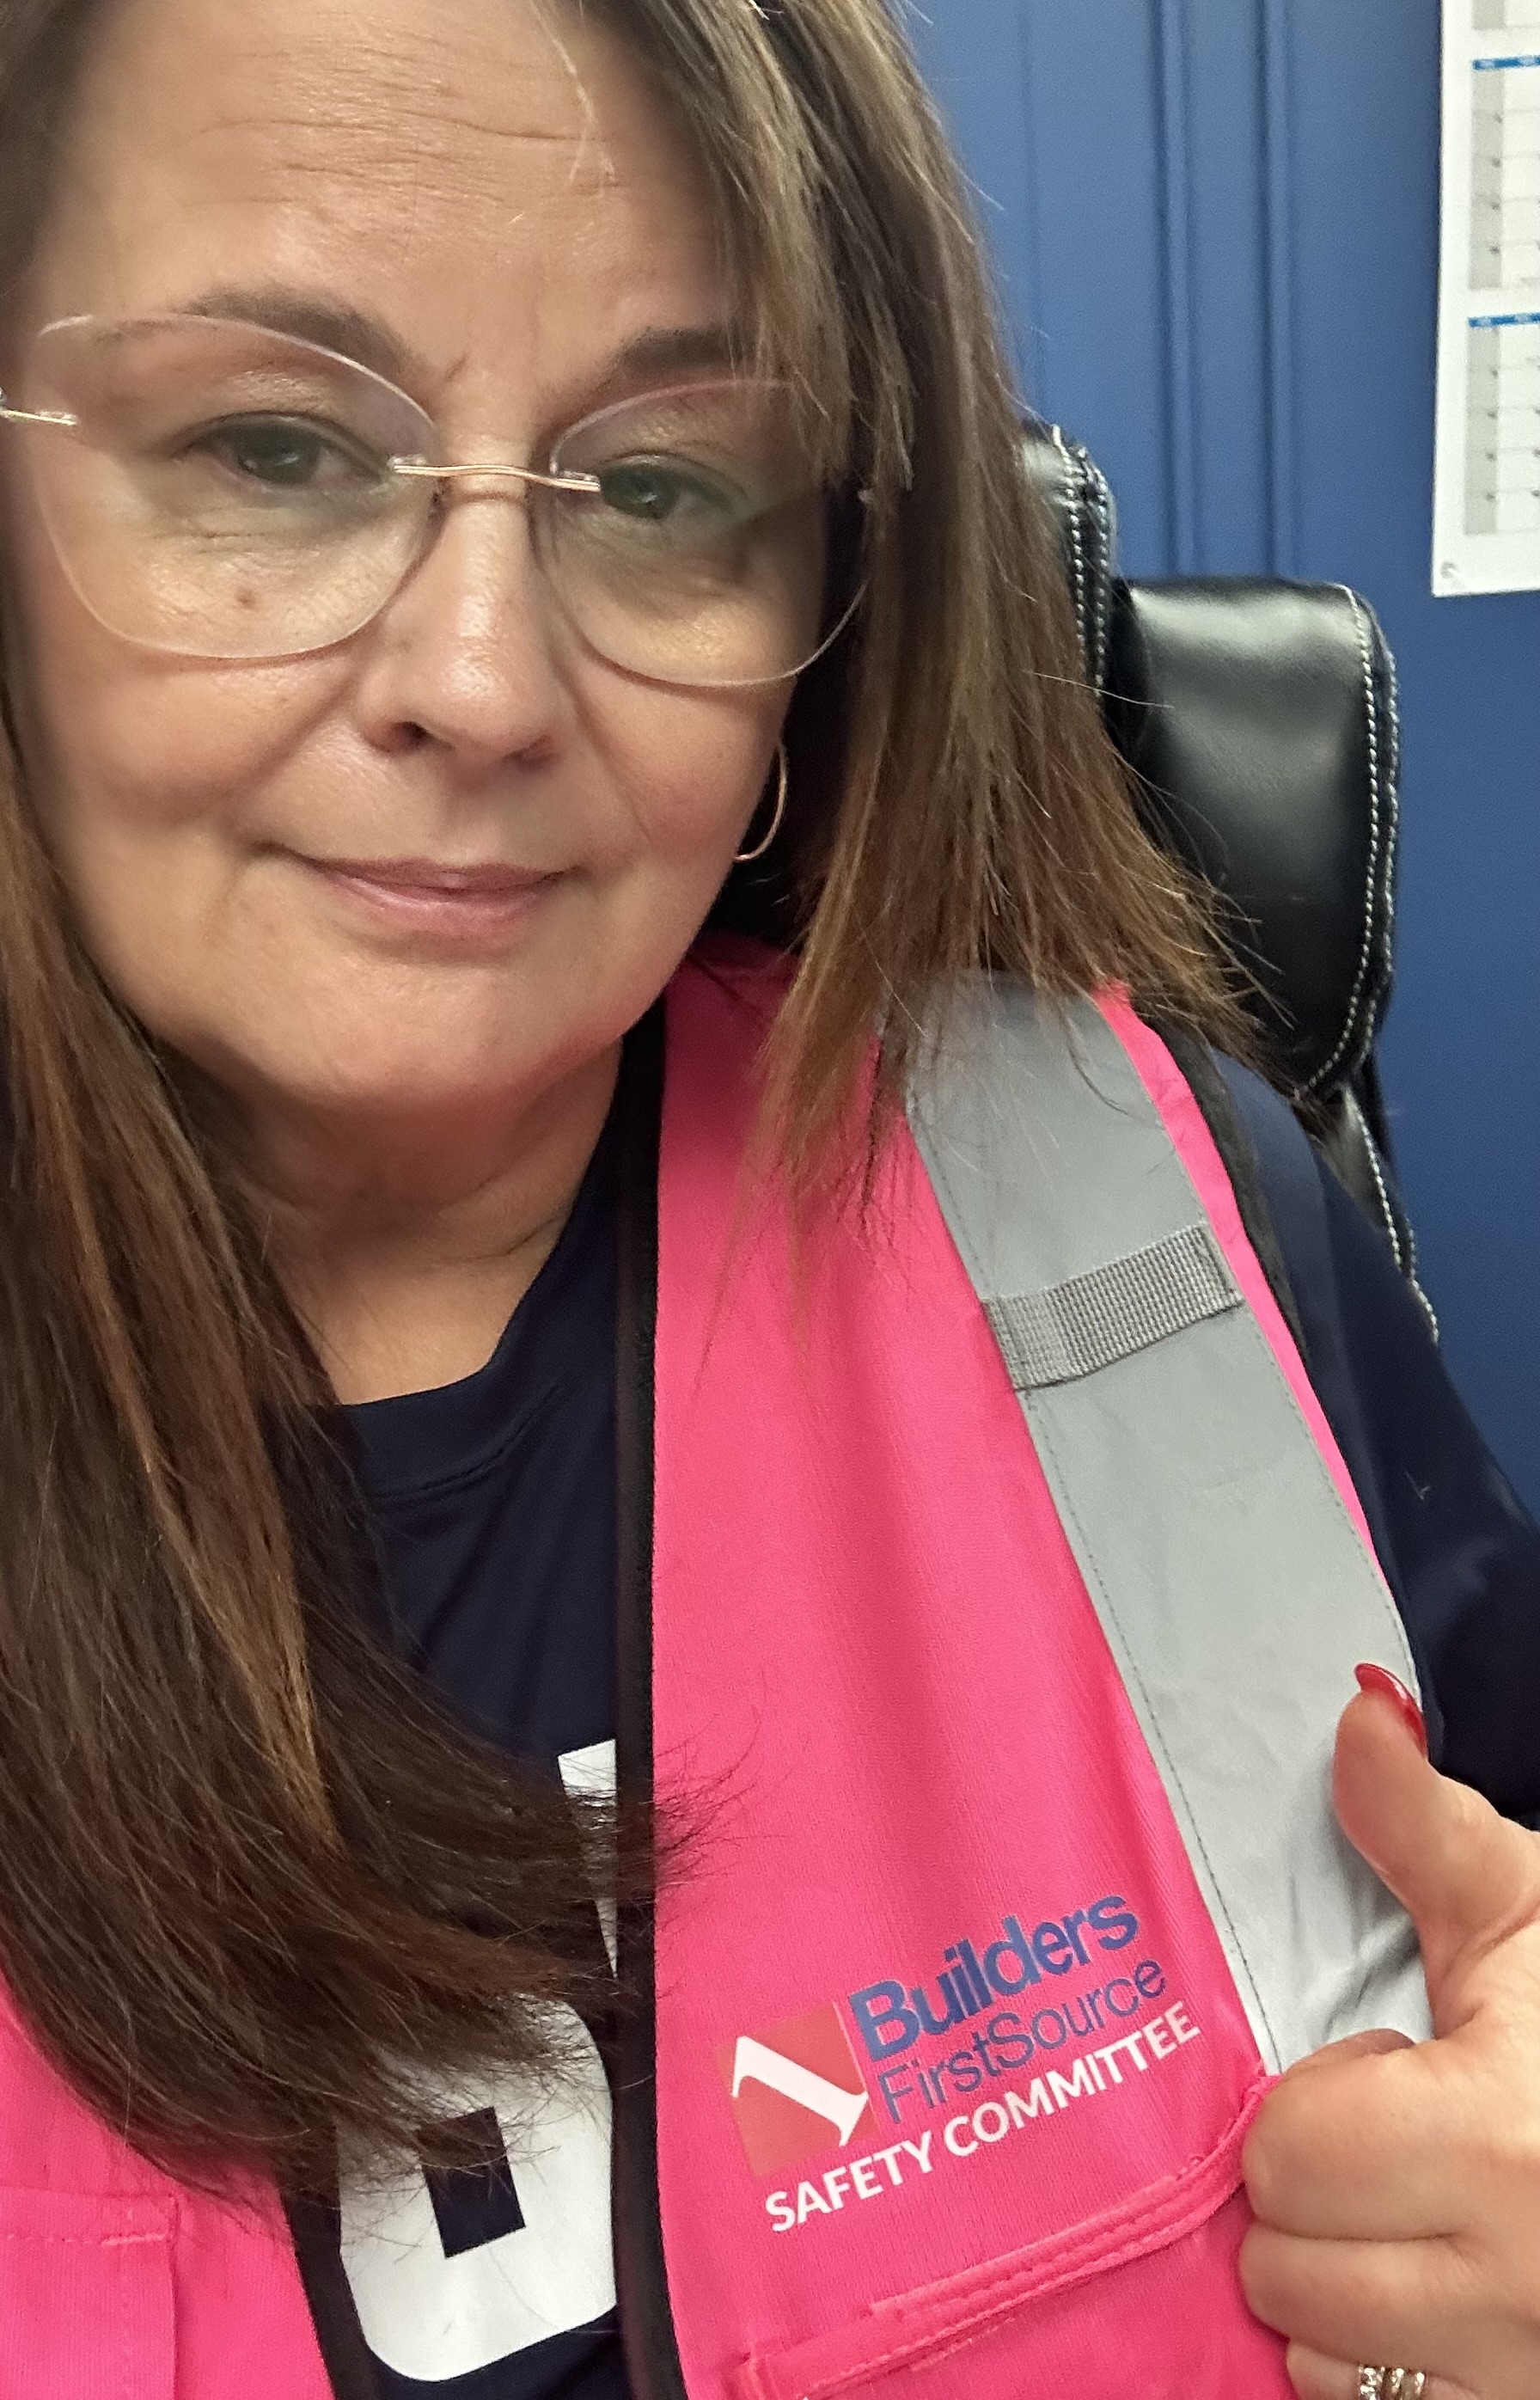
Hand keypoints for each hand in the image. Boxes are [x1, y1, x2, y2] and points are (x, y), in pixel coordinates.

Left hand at [1239, 1676, 1539, 2399]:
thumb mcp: (1538, 1921)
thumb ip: (1428, 1830)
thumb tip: (1357, 1714)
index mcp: (1501, 2143)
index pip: (1285, 2152)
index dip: (1316, 2102)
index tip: (1386, 2071)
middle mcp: (1516, 2285)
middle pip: (1283, 2265)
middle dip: (1312, 2194)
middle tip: (1395, 2143)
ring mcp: (1525, 2374)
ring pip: (1321, 2359)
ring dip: (1343, 2290)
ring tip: (1421, 2217)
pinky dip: (1386, 2366)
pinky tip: (1442, 2289)